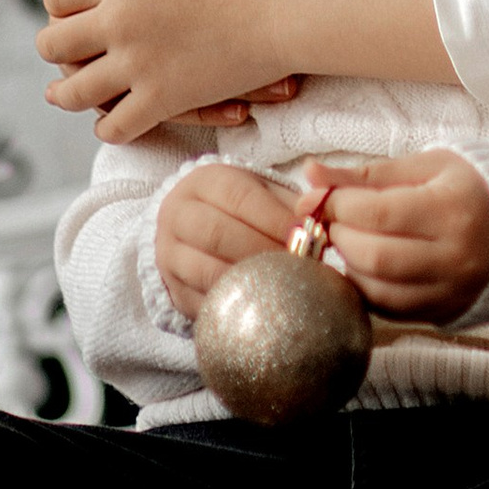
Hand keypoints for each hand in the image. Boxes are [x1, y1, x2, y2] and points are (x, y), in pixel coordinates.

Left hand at [39, 0, 283, 143]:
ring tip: (63, 96)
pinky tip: (108, 124)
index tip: (67, 15)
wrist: (282, 8)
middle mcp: (118, 22)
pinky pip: (118, 125)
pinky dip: (109, 128)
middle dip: (55, 48)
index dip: (60, 6)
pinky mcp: (162, 99)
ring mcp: (137, 65)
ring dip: (67, 94)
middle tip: (59, 55)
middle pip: (55, 43)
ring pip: (76, 91)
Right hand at [152, 163, 302, 321]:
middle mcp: (178, 214)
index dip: (274, 217)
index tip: (305, 235)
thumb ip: (289, 201)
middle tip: (297, 265)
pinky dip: (233, 306)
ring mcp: (169, 254)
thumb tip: (320, 213)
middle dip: (263, 251)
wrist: (190, 226)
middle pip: (218, 233)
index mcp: (205, 182)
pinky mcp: (173, 289)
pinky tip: (261, 307)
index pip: (240, 197)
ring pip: (206, 270)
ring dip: (249, 281)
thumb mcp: (261, 192)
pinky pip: (201, 302)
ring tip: (283, 287)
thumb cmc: (239, 207)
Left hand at [299, 152, 488, 327]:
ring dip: (349, 266)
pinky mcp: (446, 312)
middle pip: (375, 257)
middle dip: (340, 237)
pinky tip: (367, 265)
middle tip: (332, 221)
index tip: (321, 197)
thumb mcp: (425, 167)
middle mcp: (455, 257)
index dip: (338, 205)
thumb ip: (366, 173)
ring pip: (379, 290)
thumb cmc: (471, 188)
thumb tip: (311, 174)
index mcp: (452, 209)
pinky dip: (368, 288)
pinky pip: (391, 310)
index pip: (378, 212)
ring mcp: (451, 291)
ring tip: (350, 240)